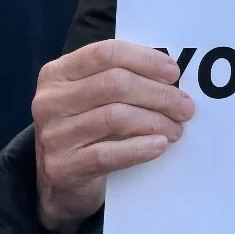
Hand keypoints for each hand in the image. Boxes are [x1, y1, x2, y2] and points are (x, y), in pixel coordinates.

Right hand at [33, 40, 194, 233]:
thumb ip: (120, 77)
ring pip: (115, 117)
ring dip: (155, 121)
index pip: (105, 53)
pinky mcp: (61, 168)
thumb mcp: (92, 96)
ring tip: (176, 128)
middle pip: (114, 84)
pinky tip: (159, 145)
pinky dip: (140, 148)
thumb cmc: (86, 128)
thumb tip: (169, 74)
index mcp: (57, 72)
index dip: (144, 59)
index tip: (173, 73)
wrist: (59, 181)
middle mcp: (50, 100)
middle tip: (184, 106)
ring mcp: (52, 135)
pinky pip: (109, 154)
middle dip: (158, 94)